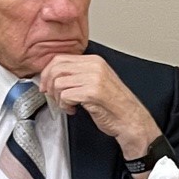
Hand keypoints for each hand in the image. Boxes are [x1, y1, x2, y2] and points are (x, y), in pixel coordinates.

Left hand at [37, 55, 160, 158]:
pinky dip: (65, 106)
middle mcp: (95, 66)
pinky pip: (65, 96)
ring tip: (67, 105)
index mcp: (95, 61)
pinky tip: (74, 110)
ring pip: (58, 83)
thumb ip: (78, 74)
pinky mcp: (92, 93)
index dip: (47, 72)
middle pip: (56, 68)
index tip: (46, 84)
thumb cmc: (115, 105)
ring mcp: (94, 79)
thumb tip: (53, 74)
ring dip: (58, 98)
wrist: (132, 120)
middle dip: (49, 84)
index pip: (60, 58)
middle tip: (52, 96)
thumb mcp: (97, 82)